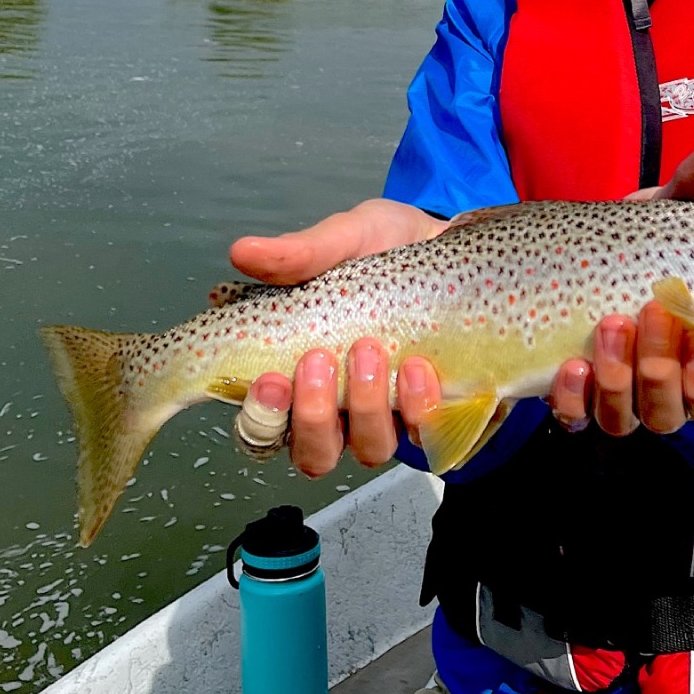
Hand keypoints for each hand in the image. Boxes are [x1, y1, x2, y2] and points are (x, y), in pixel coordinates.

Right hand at [223, 198, 445, 478]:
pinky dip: (418, 406)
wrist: (450, 241)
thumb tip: (243, 250)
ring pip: (368, 449)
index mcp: (299, 376)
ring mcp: (387, 413)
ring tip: (370, 350)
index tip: (269, 379)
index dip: (260, 419)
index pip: (261, 427)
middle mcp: (339, 408)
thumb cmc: (385, 248)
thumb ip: (299, 253)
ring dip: (366, 408)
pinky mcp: (433, 409)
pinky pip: (424, 433)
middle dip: (313, 417)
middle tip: (319, 360)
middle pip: (312, 454)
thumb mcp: (344, 238)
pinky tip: (418, 368)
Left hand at [547, 138, 693, 435]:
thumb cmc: (631, 239)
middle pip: (671, 412)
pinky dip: (573, 399)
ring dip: (619, 381)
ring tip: (607, 327)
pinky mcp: (566, 393)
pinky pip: (574, 416)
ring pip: (624, 417)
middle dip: (664, 373)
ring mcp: (611, 393)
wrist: (558, 249)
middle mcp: (658, 386)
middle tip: (652, 317)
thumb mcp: (665, 211)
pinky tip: (567, 367)